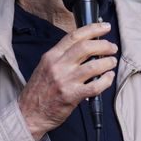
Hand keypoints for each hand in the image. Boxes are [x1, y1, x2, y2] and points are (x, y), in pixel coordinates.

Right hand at [17, 21, 117, 140]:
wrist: (28, 113)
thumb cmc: (38, 92)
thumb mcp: (45, 67)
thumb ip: (62, 57)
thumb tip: (86, 48)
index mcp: (51, 56)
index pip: (74, 36)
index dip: (93, 29)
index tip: (105, 27)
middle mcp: (58, 66)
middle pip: (86, 47)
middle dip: (104, 45)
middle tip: (112, 48)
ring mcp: (65, 80)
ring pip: (94, 65)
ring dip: (108, 62)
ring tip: (112, 62)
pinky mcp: (72, 95)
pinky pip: (95, 86)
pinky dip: (106, 80)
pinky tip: (108, 78)